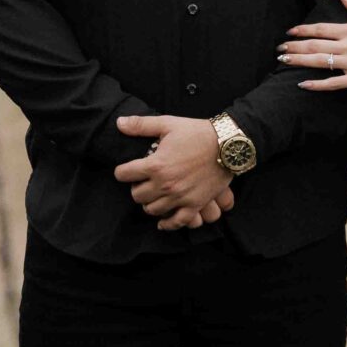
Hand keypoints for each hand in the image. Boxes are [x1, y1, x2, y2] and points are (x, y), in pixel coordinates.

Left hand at [114, 114, 235, 230]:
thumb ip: (141, 125)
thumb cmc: (197, 132)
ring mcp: (180, 197)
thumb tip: (119, 123)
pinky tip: (162, 222)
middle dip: (136, 188)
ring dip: (150, 203)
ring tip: (154, 194)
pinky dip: (167, 224)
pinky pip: (177, 221)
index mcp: (155, 165)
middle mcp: (165, 184)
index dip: (122, 171)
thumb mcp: (168, 124)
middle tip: (142, 181)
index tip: (126, 170)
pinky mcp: (195, 204)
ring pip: (152, 210)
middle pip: (137, 195)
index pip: (124, 174)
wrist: (227, 144)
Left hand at [278, 0, 346, 90]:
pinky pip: (332, 82)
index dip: (303, 31)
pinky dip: (316, 84)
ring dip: (299, 61)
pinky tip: (303, 84)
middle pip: (315, 45)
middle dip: (294, 47)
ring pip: (319, 62)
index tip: (290, 32)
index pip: (321, 29)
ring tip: (284, 61)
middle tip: (279, 49)